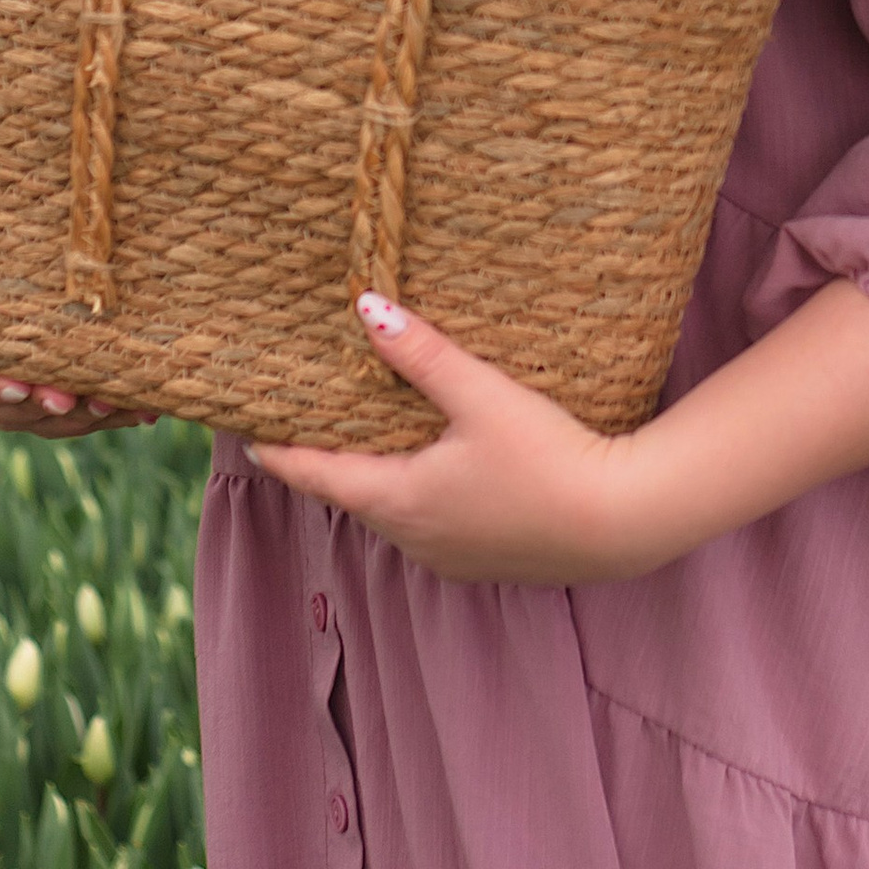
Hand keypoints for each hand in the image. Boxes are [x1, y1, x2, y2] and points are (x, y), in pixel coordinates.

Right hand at [0, 240, 158, 439]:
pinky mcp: (89, 396)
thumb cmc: (11, 246)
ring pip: (60, 423)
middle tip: (74, 397)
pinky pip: (103, 417)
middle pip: (17, 411)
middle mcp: (6, 379)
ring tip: (115, 399)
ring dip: (88, 418)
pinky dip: (125, 413)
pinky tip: (148, 408)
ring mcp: (47, 394)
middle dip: (47, 408)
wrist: (78, 248)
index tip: (21, 383)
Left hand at [242, 294, 644, 583]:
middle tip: (304, 419)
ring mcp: (450, 556)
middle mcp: (414, 538)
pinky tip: (438, 467)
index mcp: (399, 500)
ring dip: (375, 476)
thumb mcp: (482, 397)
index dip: (277, 450)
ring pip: (393, 510)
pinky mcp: (486, 559)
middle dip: (326, 458)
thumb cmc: (552, 459)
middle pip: (351, 493)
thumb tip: (365, 309)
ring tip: (365, 435)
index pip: (314, 475)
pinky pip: (431, 524)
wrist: (624, 521)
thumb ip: (422, 355)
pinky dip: (417, 493)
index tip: (244, 429)